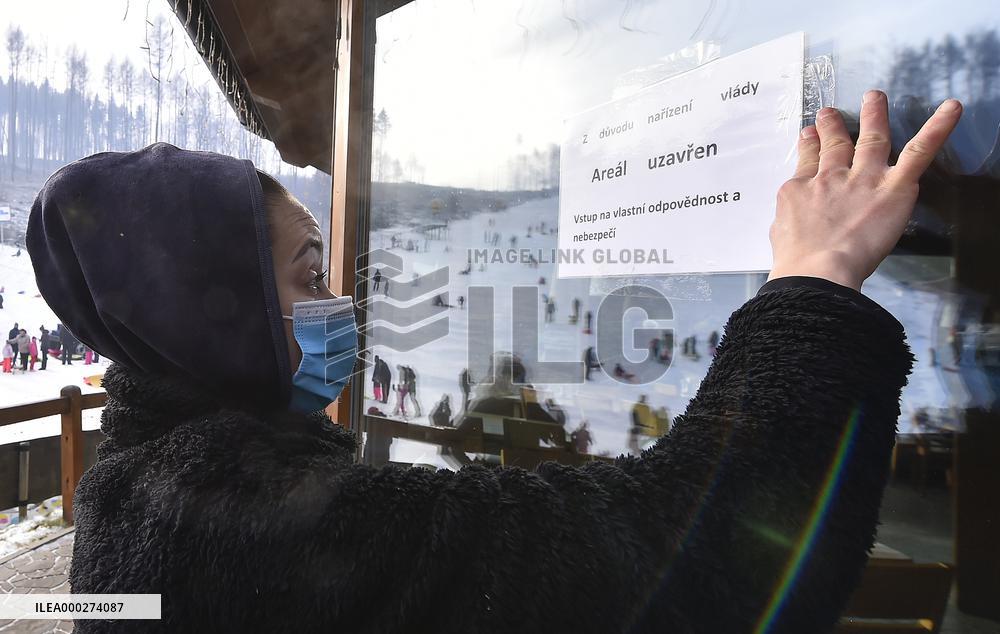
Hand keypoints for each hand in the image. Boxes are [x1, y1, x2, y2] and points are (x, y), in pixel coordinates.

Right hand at [767, 91, 961, 290]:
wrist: (816, 269)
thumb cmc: (796, 259)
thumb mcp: (779, 230)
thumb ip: (789, 215)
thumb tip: (794, 215)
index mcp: (802, 189)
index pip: (809, 160)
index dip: (809, 145)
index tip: (809, 136)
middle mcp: (832, 177)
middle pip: (835, 144)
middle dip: (832, 126)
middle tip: (829, 114)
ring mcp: (864, 178)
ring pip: (873, 139)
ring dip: (875, 115)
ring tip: (875, 98)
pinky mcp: (893, 187)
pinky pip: (919, 152)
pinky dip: (938, 128)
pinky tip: (950, 110)